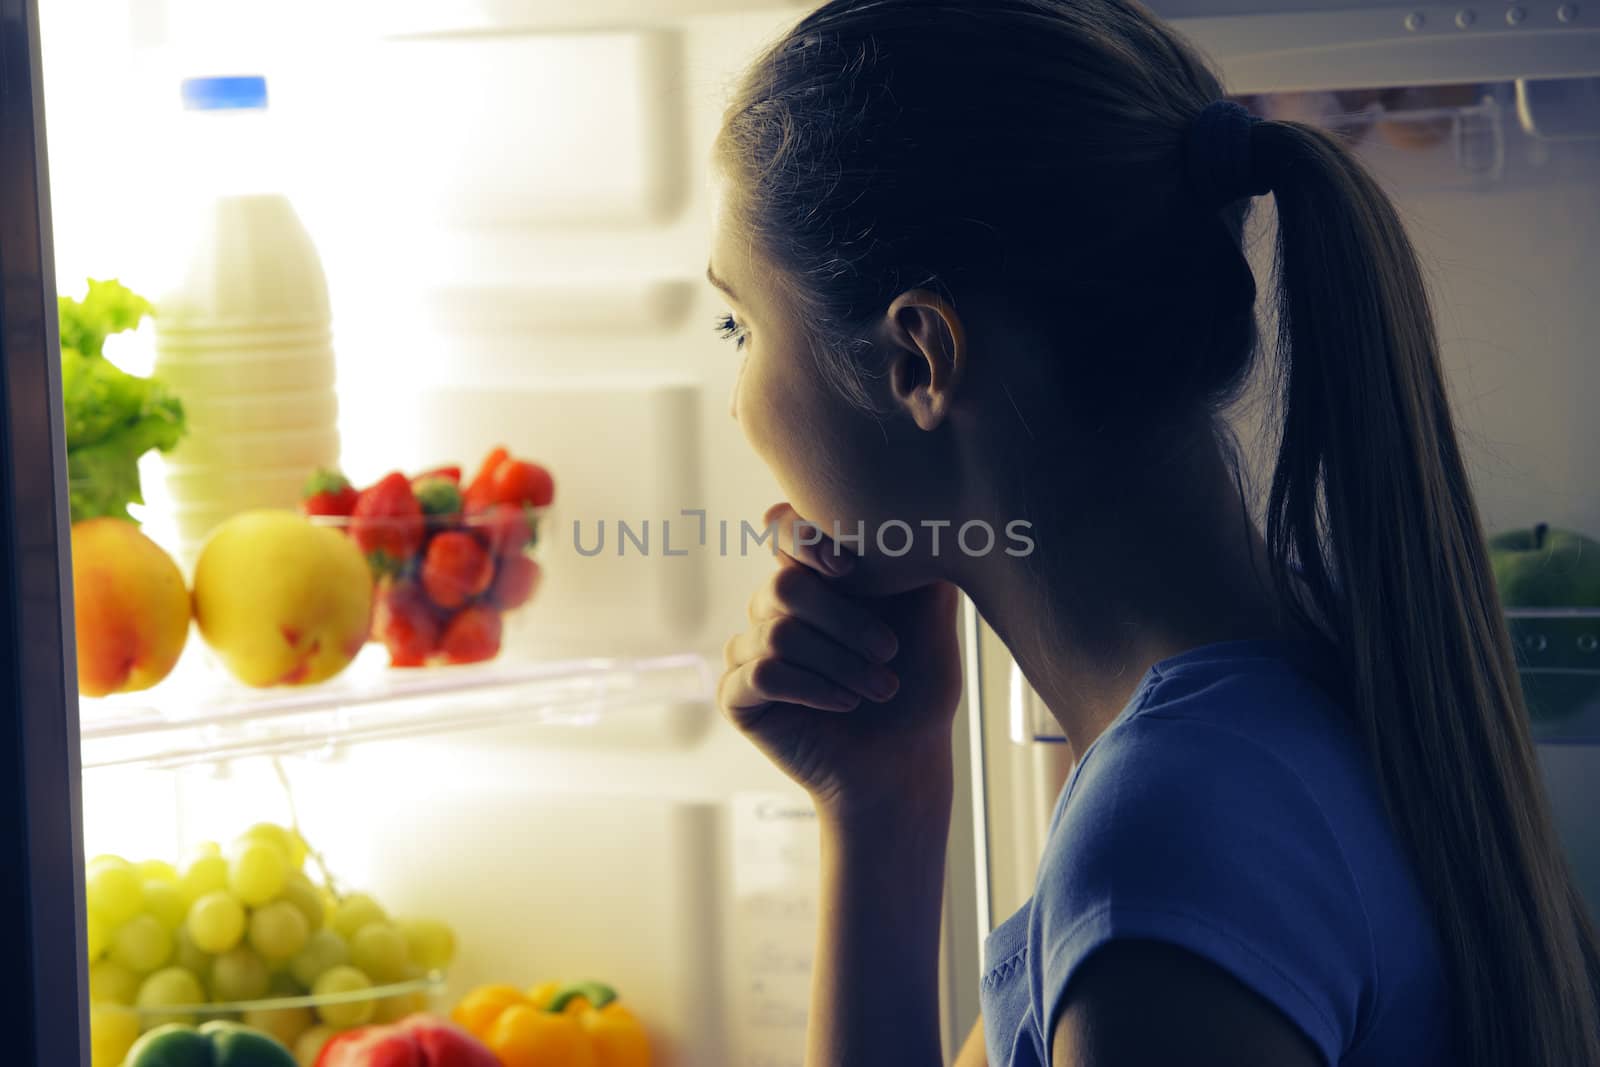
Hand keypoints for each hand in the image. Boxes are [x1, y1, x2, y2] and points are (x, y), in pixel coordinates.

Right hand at [719, 503, 964, 820]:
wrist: (906, 760)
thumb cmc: (919, 685)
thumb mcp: (929, 611)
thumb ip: (912, 558)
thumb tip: (911, 508)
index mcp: (813, 578)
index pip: (782, 530)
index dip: (804, 538)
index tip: (848, 567)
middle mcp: (773, 609)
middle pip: (783, 587)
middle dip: (844, 620)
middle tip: (889, 652)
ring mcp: (749, 651)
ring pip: (777, 633)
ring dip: (840, 662)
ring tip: (880, 687)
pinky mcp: (737, 696)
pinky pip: (763, 673)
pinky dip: (813, 686)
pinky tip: (846, 703)